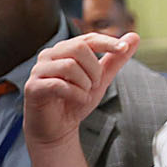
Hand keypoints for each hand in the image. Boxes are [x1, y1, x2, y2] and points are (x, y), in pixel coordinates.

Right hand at [23, 31, 138, 148]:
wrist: (57, 130)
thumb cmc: (74, 102)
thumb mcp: (100, 80)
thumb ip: (115, 59)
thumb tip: (134, 37)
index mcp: (64, 50)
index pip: (88, 39)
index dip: (108, 42)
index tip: (124, 49)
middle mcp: (49, 56)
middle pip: (78, 48)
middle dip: (94, 69)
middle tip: (95, 85)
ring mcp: (38, 71)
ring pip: (69, 65)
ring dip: (84, 83)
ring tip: (84, 93)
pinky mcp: (32, 87)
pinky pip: (58, 85)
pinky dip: (75, 94)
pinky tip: (78, 100)